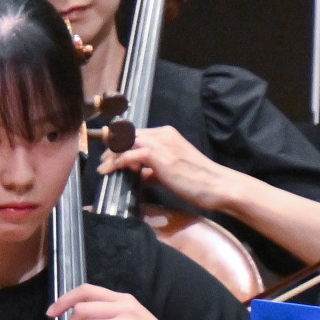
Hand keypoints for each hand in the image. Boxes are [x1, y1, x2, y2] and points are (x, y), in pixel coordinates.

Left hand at [99, 122, 232, 211]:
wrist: (216, 185)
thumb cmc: (198, 181)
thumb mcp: (172, 171)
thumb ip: (154, 170)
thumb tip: (139, 174)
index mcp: (168, 134)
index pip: (137, 134)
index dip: (122, 145)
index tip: (112, 157)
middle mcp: (163, 134)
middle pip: (127, 136)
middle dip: (112, 148)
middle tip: (103, 162)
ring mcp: (160, 143)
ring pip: (125, 144)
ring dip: (111, 156)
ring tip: (103, 168)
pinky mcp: (157, 156)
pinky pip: (128, 155)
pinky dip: (116, 162)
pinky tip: (109, 171)